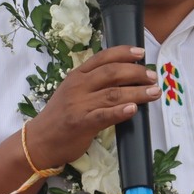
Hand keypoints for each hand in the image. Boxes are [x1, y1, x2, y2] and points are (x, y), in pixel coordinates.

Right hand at [25, 46, 158, 168]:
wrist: (39, 141)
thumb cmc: (60, 116)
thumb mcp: (73, 92)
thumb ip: (93, 83)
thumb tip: (125, 76)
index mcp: (77, 75)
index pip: (102, 57)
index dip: (123, 53)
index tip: (141, 52)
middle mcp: (78, 86)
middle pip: (112, 73)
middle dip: (136, 73)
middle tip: (153, 77)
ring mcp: (79, 105)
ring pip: (113, 94)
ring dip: (137, 92)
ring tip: (153, 92)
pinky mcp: (81, 124)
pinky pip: (104, 115)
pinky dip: (120, 111)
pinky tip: (134, 109)